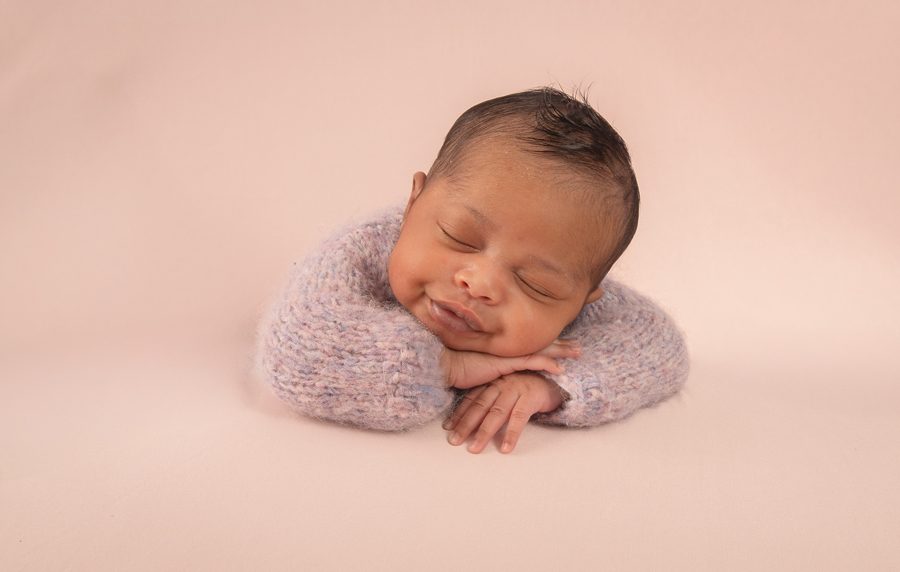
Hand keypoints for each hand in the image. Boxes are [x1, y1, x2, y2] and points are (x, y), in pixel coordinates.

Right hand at [441, 339, 579, 388]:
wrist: (446, 365)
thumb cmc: (458, 366)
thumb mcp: (479, 364)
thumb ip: (492, 365)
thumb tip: (498, 370)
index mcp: (504, 345)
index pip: (531, 341)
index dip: (548, 341)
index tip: (562, 341)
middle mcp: (508, 346)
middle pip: (540, 342)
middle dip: (561, 344)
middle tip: (578, 345)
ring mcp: (508, 353)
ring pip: (541, 349)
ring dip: (561, 351)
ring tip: (577, 353)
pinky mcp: (506, 363)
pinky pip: (533, 363)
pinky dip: (547, 365)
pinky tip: (561, 369)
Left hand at [442, 371, 564, 453]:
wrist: (553, 378)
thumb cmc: (526, 387)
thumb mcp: (505, 389)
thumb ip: (490, 399)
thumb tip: (470, 418)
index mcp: (493, 382)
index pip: (472, 399)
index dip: (459, 414)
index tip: (448, 428)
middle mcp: (501, 385)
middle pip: (480, 407)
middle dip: (465, 425)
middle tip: (454, 441)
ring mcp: (515, 391)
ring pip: (496, 414)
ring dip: (484, 432)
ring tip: (475, 448)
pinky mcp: (530, 398)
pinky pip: (519, 418)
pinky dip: (511, 434)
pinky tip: (505, 447)